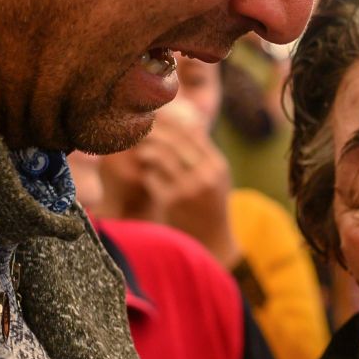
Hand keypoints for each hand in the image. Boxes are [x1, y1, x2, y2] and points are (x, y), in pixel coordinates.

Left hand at [129, 107, 239, 264]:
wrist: (212, 243)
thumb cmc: (210, 206)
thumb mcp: (216, 179)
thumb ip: (204, 153)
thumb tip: (189, 122)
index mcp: (217, 165)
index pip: (192, 132)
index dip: (171, 121)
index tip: (156, 115)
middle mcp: (206, 174)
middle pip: (174, 141)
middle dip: (154, 132)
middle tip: (140, 129)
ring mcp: (189, 188)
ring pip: (161, 156)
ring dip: (147, 152)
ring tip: (143, 153)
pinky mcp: (172, 201)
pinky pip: (152, 178)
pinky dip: (147, 175)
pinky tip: (149, 178)